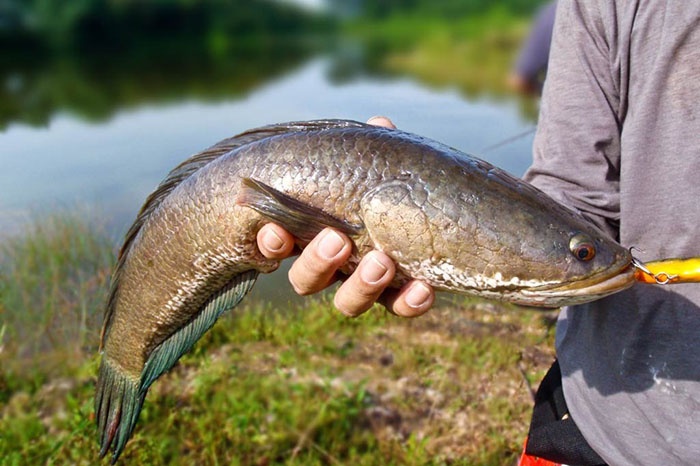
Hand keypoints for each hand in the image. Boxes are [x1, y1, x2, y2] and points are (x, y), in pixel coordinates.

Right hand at [256, 116, 434, 317]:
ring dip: (361, 285)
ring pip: (347, 302)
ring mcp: (361, 284)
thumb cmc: (382, 186)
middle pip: (306, 280)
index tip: (275, 232)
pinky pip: (397, 308)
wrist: (425, 210)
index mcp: (311, 232)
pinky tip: (423, 287)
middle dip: (318, 263)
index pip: (278, 244)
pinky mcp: (396, 296)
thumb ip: (371, 152)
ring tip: (382, 262)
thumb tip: (380, 125)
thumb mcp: (373, 167)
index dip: (271, 244)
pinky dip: (408, 302)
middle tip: (337, 240)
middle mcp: (330, 266)